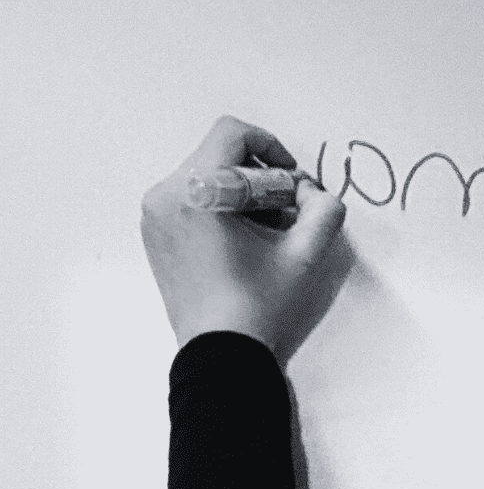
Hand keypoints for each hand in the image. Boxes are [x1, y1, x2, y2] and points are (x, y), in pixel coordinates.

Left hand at [141, 116, 347, 363]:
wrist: (220, 354)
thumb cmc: (258, 307)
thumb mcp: (304, 255)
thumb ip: (324, 210)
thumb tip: (314, 193)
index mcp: (195, 192)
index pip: (231, 134)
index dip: (270, 147)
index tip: (289, 179)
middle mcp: (165, 196)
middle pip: (217, 155)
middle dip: (259, 177)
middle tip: (285, 214)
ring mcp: (154, 216)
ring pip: (204, 177)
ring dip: (241, 194)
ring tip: (266, 234)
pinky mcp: (155, 234)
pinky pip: (189, 200)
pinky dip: (219, 209)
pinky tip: (242, 244)